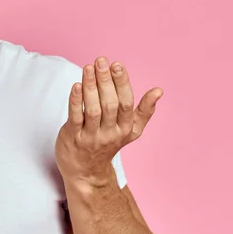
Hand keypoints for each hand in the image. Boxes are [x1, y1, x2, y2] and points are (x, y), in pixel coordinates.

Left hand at [55, 57, 162, 186]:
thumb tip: (159, 91)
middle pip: (110, 104)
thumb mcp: (130, 131)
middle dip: (106, 81)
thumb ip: (144, 111)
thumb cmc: (107, 144)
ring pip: (93, 109)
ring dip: (91, 87)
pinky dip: (75, 101)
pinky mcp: (73, 137)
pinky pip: (75, 117)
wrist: (86, 172)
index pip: (126, 103)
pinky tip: (76, 85)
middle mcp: (110, 134)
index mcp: (125, 129)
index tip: (117, 64)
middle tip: (101, 60)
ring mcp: (91, 137)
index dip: (122, 83)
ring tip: (89, 67)